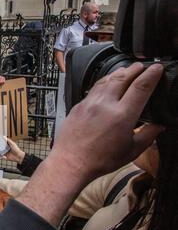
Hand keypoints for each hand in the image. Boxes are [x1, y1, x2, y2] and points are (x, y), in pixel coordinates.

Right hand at [1, 137, 24, 163]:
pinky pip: (1, 156)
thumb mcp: (12, 143)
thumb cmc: (16, 149)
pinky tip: (4, 156)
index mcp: (6, 145)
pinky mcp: (5, 157)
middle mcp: (4, 148)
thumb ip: (8, 140)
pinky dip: (1, 156)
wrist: (18, 156)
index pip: (0, 143)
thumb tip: (4, 136)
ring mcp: (4, 153)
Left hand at [16, 63, 164, 226]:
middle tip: (142, 66)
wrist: (71, 163)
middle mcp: (105, 104)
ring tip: (126, 70)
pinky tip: (106, 84)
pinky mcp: (78, 106)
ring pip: (106, 80)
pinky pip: (93, 88)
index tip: (157, 68)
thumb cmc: (99, 160)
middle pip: (122, 77)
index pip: (141, 86)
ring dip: (118, 73)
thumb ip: (148, 135)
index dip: (151, 74)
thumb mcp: (131, 151)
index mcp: (122, 115)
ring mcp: (90, 103)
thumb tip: (159, 126)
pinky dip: (103, 82)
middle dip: (135, 69)